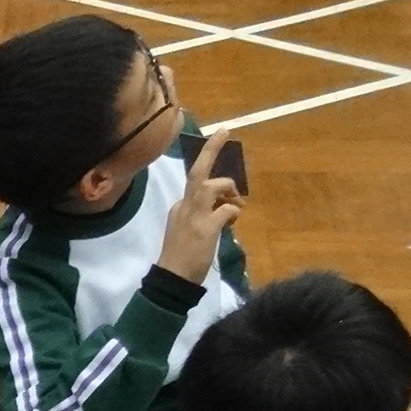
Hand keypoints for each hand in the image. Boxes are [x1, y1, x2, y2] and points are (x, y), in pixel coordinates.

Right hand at [159, 128, 243, 283]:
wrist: (171, 280)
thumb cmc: (179, 259)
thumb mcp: (185, 231)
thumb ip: (201, 216)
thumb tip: (223, 209)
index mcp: (178, 207)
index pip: (196, 184)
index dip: (212, 175)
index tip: (217, 144)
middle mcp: (184, 206)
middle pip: (198, 172)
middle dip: (211, 149)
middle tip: (225, 131)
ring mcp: (194, 216)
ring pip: (213, 186)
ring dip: (231, 189)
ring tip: (238, 204)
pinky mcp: (206, 227)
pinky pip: (228, 209)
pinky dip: (234, 212)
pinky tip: (232, 223)